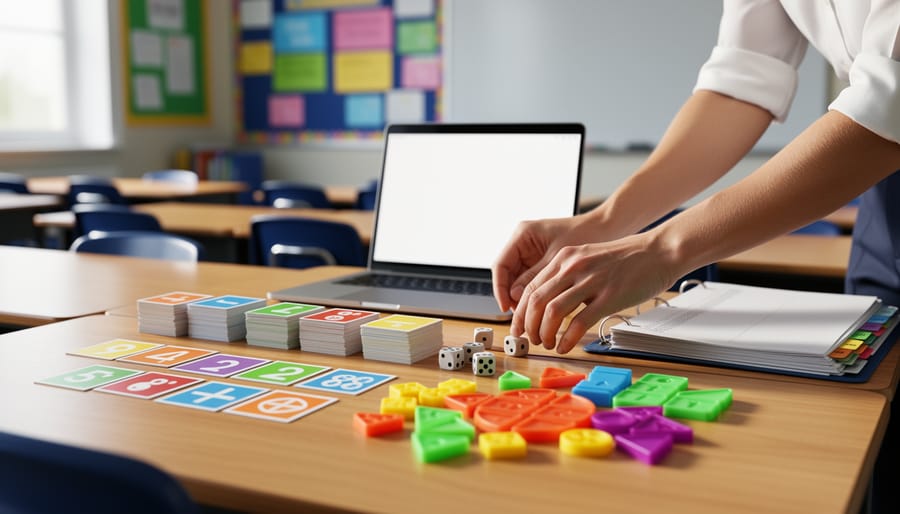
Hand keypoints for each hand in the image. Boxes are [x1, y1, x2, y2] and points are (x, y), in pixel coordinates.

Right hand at [492, 215, 594, 312]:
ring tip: (530, 318)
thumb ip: (535, 275)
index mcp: (523, 235)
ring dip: (523, 300)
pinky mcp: (542, 262)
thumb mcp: (558, 258)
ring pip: (518, 281)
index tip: (506, 307)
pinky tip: (541, 310)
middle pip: (508, 275)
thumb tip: (515, 296)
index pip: (500, 265)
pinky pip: (532, 281)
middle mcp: (523, 243)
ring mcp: (532, 253)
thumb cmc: (587, 234)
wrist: (607, 229)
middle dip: (512, 297)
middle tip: (519, 319)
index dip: (500, 288)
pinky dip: (535, 296)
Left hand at [510, 233, 678, 353]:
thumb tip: (548, 304)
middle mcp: (573, 266)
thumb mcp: (588, 258)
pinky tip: (565, 346)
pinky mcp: (609, 296)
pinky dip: (567, 338)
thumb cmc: (627, 258)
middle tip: (531, 339)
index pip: (530, 287)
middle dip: (528, 325)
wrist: (660, 250)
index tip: (519, 327)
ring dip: (545, 333)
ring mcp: (591, 281)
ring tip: (548, 343)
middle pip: (536, 301)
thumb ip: (567, 276)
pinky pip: (579, 322)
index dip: (520, 312)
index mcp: (565, 258)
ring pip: (553, 311)